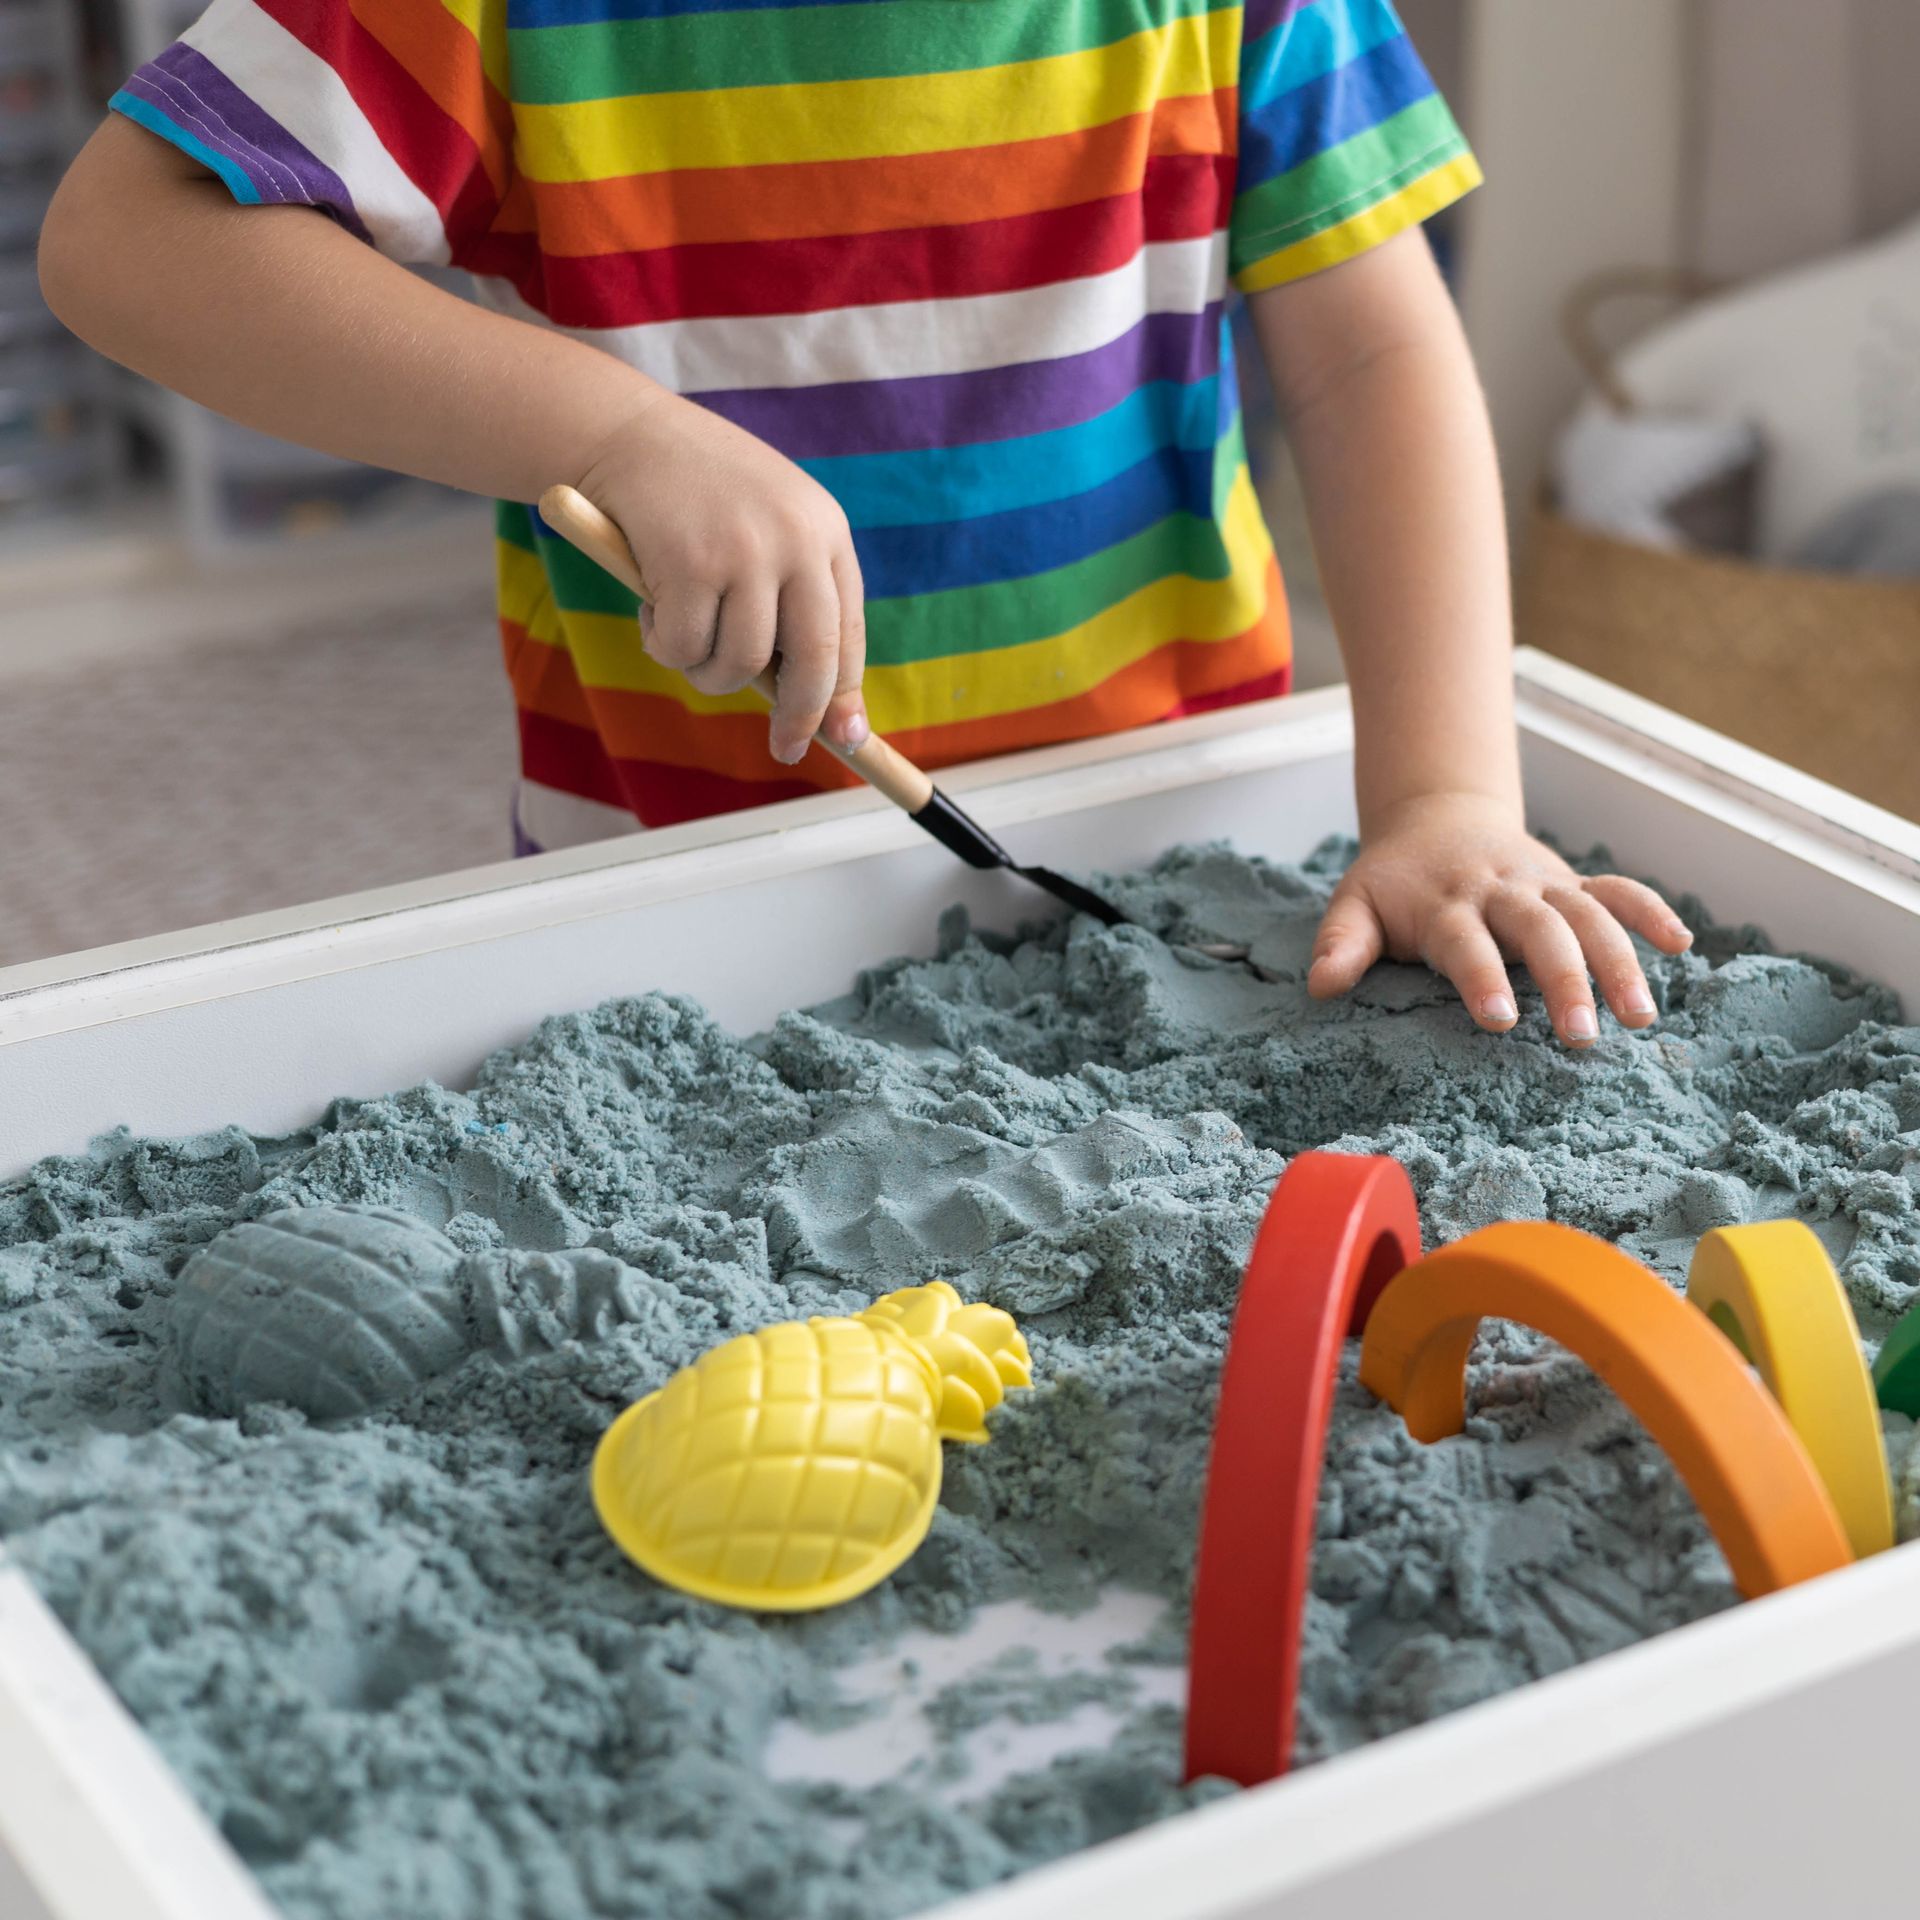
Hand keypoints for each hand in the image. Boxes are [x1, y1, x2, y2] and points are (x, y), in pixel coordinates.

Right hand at [576, 392, 867, 764]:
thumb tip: (827, 709)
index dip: (843, 694)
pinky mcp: (690, 563)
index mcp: (827, 532)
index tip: (843, 737)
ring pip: (739, 664)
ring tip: (682, 634)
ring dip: (706, 670)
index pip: (848, 633)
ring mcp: (744, 551)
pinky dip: (662, 644)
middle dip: (799, 716)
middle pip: (814, 661)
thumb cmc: (697, 494)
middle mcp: (796, 540)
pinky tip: (651, 607)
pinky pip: (683, 647)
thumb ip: (794, 602)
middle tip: (786, 748)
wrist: (627, 432)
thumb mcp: (765, 532)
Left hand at [1306, 792, 1693, 1046]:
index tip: (1500, 1020)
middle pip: (1540, 931)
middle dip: (1566, 980)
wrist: (1436, 819)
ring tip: (1641, 1016)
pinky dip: (1650, 910)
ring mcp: (1543, 885)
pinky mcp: (1570, 883)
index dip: (1483, 979)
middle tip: (1583, 1036)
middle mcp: (1500, 892)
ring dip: (1620, 961)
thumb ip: (1342, 943)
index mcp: (1446, 904)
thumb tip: (1322, 985)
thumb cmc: (1393, 881)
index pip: (1467, 944)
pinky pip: (1617, 890)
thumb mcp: (1355, 905)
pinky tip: (1682, 945)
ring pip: (1589, 916)